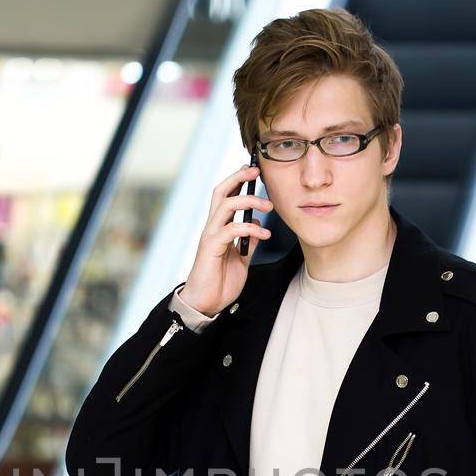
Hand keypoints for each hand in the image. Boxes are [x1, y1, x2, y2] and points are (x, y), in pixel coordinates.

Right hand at [180, 163, 273, 316]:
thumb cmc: (220, 282)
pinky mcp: (211, 247)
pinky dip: (250, 228)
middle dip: (238, 178)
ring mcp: (210, 236)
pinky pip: (230, 229)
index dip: (238, 181)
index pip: (226, 196)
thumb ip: (247, 243)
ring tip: (269, 206)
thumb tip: (257, 228)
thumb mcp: (241, 259)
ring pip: (226, 205)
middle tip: (256, 172)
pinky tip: (263, 234)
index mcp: (219, 228)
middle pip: (221, 192)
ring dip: (250, 201)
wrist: (206, 304)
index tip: (253, 171)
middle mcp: (212, 227)